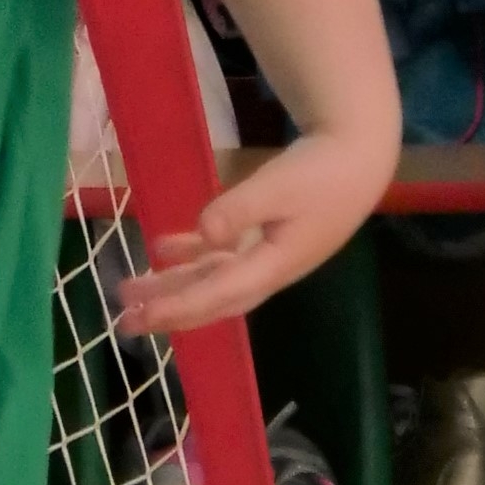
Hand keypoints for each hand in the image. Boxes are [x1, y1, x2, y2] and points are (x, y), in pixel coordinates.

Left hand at [113, 128, 390, 339]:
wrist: (360, 160)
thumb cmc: (322, 173)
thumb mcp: (279, 186)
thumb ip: (240, 209)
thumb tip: (205, 234)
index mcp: (273, 266)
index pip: (219, 294)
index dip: (179, 306)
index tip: (143, 315)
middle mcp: (267, 271)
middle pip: (213, 300)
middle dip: (170, 312)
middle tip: (125, 324)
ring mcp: (266, 257)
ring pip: (213, 280)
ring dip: (175, 286)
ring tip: (132, 290)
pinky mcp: (265, 238)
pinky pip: (222, 257)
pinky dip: (194, 256)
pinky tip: (163, 250)